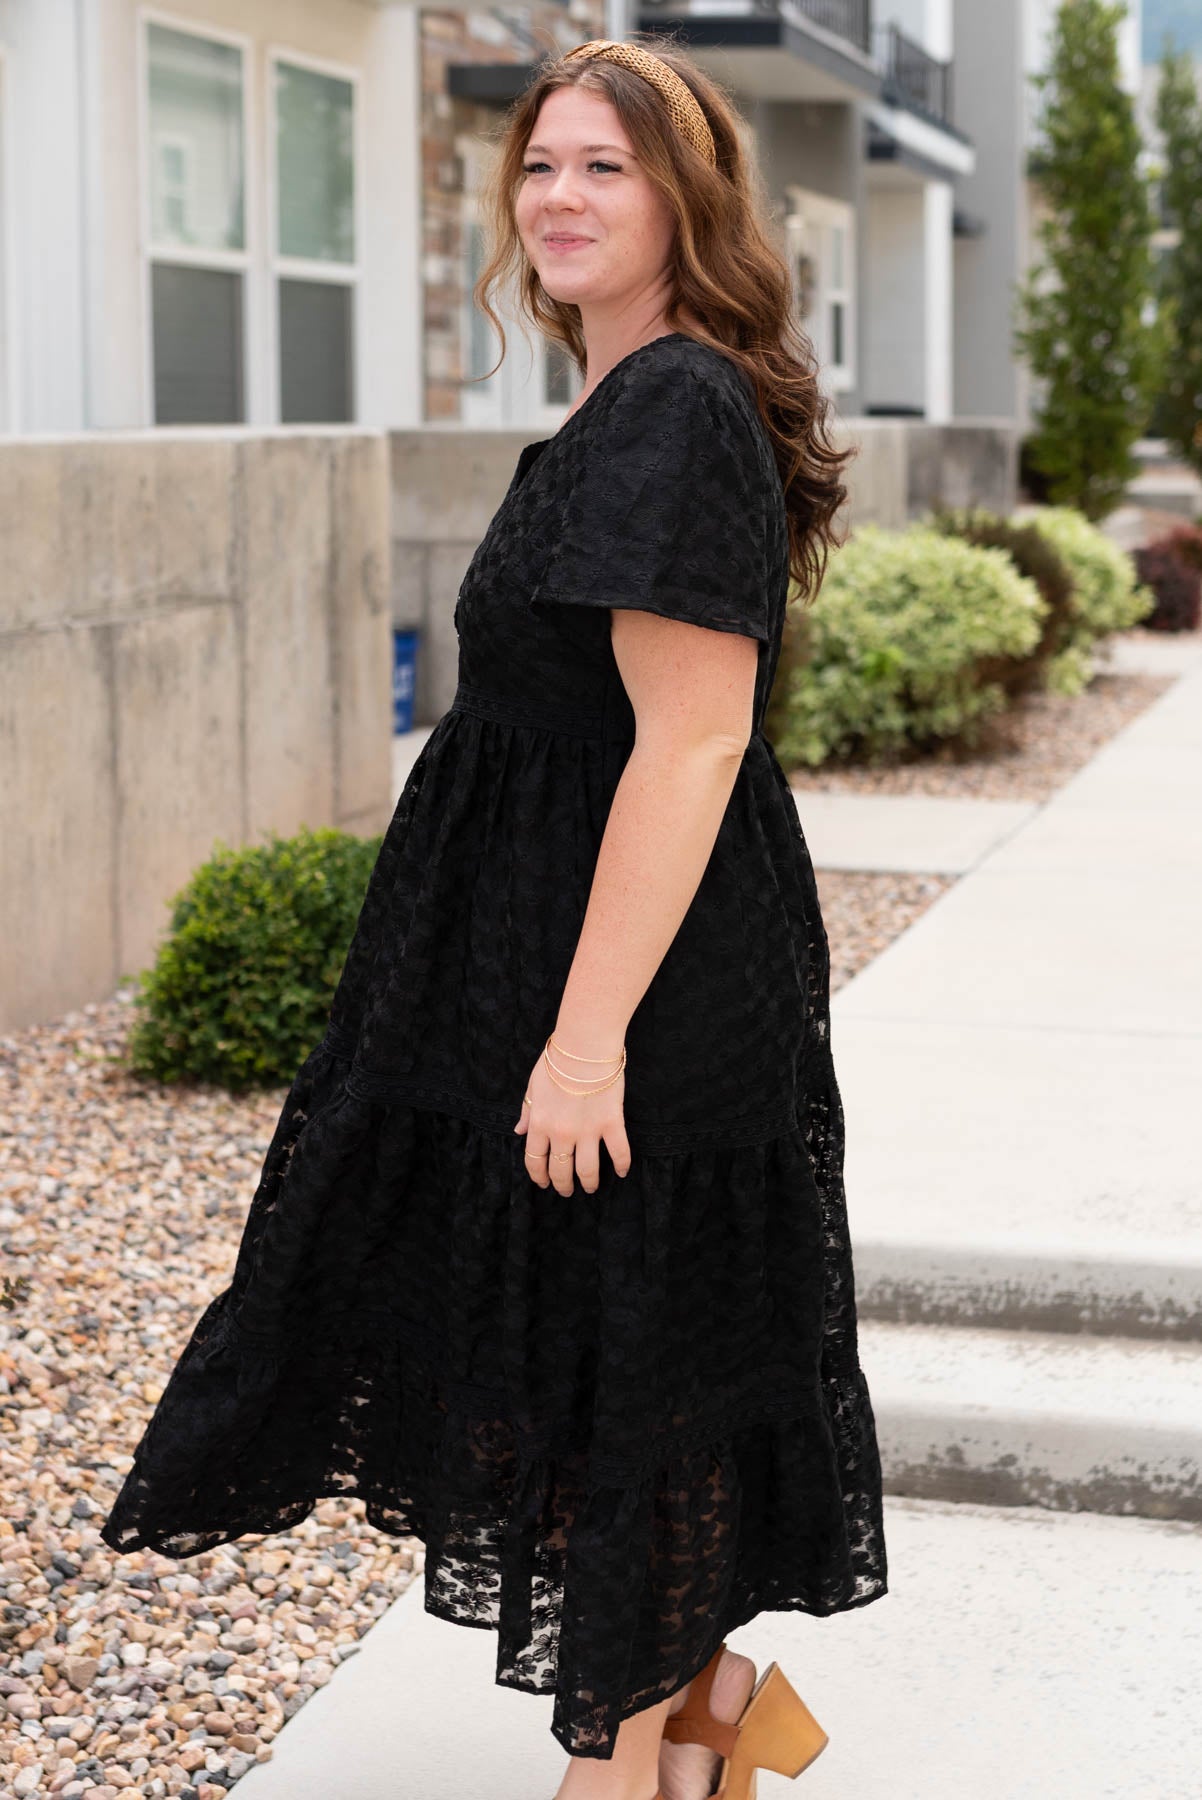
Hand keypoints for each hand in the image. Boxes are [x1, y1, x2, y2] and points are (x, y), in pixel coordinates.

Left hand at [514, 1041, 631, 1194]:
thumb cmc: (556, 1061)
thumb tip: (519, 1131)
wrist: (584, 1046)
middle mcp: (561, 1134)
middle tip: (567, 1190)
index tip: (544, 1182)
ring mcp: (587, 1131)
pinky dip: (622, 1165)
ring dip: (588, 1183)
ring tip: (590, 1187)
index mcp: (539, 1124)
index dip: (539, 1176)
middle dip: (562, 1185)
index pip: (535, 1160)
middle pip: (560, 1170)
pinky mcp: (611, 1123)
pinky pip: (619, 1152)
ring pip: (587, 1170)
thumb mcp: (533, 1086)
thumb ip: (527, 1111)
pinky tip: (622, 1173)